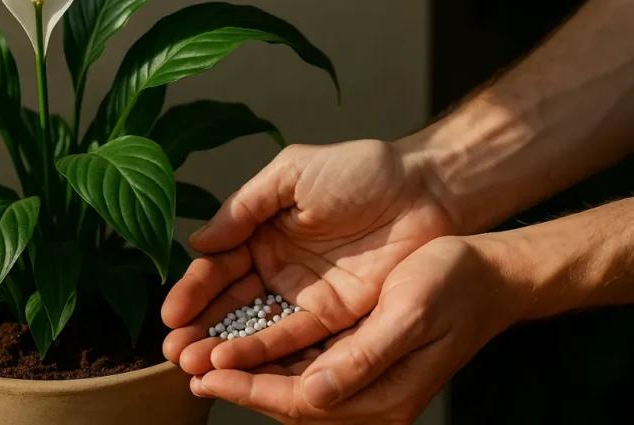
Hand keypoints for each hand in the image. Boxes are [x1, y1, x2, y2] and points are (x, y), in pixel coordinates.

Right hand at [161, 140, 456, 375]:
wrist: (425, 188)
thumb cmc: (361, 169)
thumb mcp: (292, 174)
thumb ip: (244, 206)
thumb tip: (198, 241)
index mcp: (262, 232)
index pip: (218, 268)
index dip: (193, 291)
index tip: (170, 315)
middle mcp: (278, 268)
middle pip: (229, 305)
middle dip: (199, 329)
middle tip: (173, 352)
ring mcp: (306, 295)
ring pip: (256, 328)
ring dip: (223, 349)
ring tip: (192, 366)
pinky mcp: (338, 317)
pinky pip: (296, 340)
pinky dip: (264, 353)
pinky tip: (234, 365)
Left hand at [189, 236, 519, 423]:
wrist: (490, 274)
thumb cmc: (454, 286)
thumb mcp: (410, 313)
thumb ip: (363, 359)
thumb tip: (313, 395)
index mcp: (381, 393)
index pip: (298, 401)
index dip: (248, 387)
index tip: (205, 373)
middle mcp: (367, 394)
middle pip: (285, 397)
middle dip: (234, 381)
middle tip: (185, 364)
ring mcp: (362, 377)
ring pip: (289, 381)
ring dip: (245, 369)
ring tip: (199, 354)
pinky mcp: (357, 356)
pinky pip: (303, 361)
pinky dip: (268, 353)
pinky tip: (240, 340)